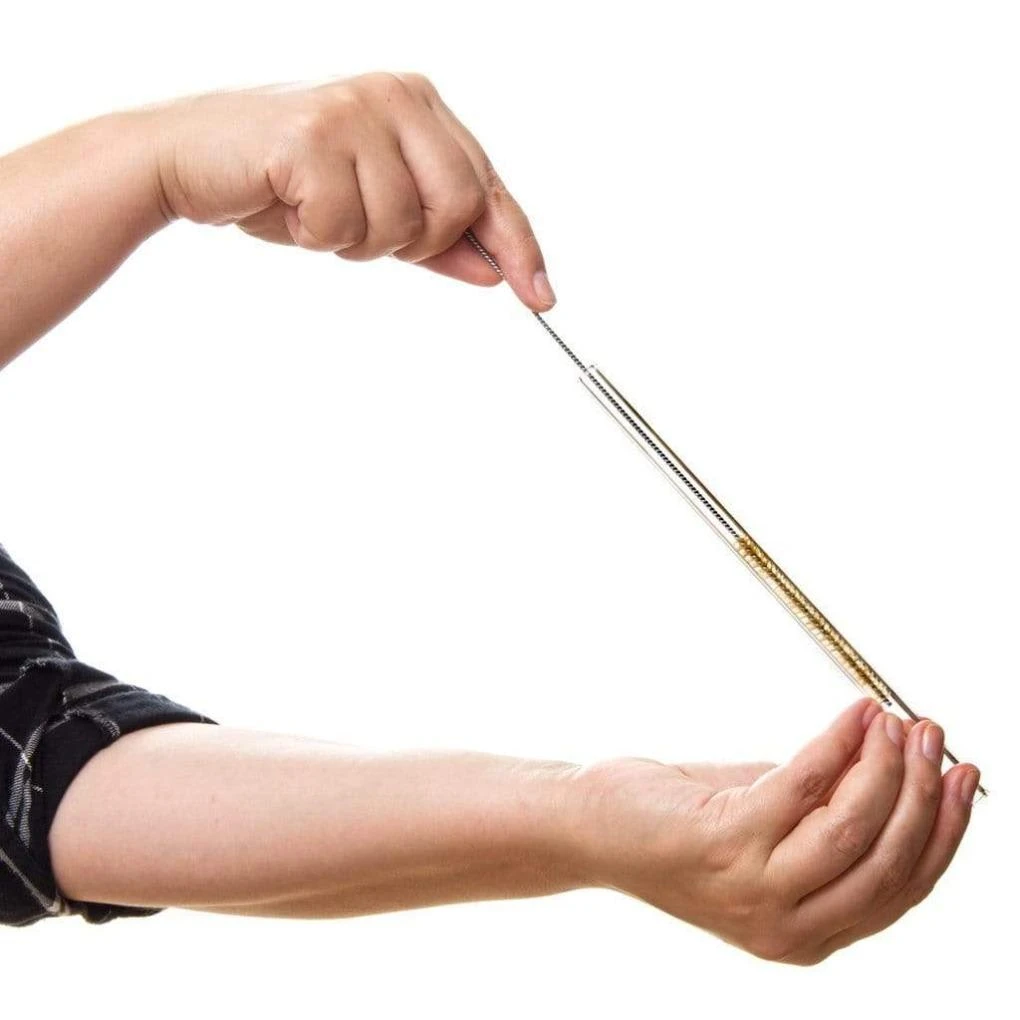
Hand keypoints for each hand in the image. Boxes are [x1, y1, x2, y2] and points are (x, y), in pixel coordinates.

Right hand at [152, 72, 553, 310]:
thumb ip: (436, 239)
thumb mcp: (372, 211)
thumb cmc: (286, 184)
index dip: (517, 246)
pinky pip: (346, 226)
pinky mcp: (312, 135)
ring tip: (314, 209)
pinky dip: (317, 235)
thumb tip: (495, 271)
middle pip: (457, 206)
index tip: (540, 296)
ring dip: (357, 241)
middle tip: (362, 231)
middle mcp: (396, 96)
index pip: (487, 187)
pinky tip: (288, 203)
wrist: (191, 160)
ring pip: (402, 224)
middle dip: (414, 242)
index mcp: (419, 106)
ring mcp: (355, 110)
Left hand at [570, 699, 978, 963]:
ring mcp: (755, 890)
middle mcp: (788, 928)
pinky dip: (837, 742)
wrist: (596, 828)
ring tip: (892, 718)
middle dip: (922, 790)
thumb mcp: (772, 828)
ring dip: (885, 766)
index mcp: (810, 935)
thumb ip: (832, 813)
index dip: (944, 829)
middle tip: (929, 732)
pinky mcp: (725, 842)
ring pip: (854, 827)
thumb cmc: (684, 821)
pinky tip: (854, 713)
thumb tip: (898, 761)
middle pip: (889, 860)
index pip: (905, 889)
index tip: (964, 775)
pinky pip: (803, 784)